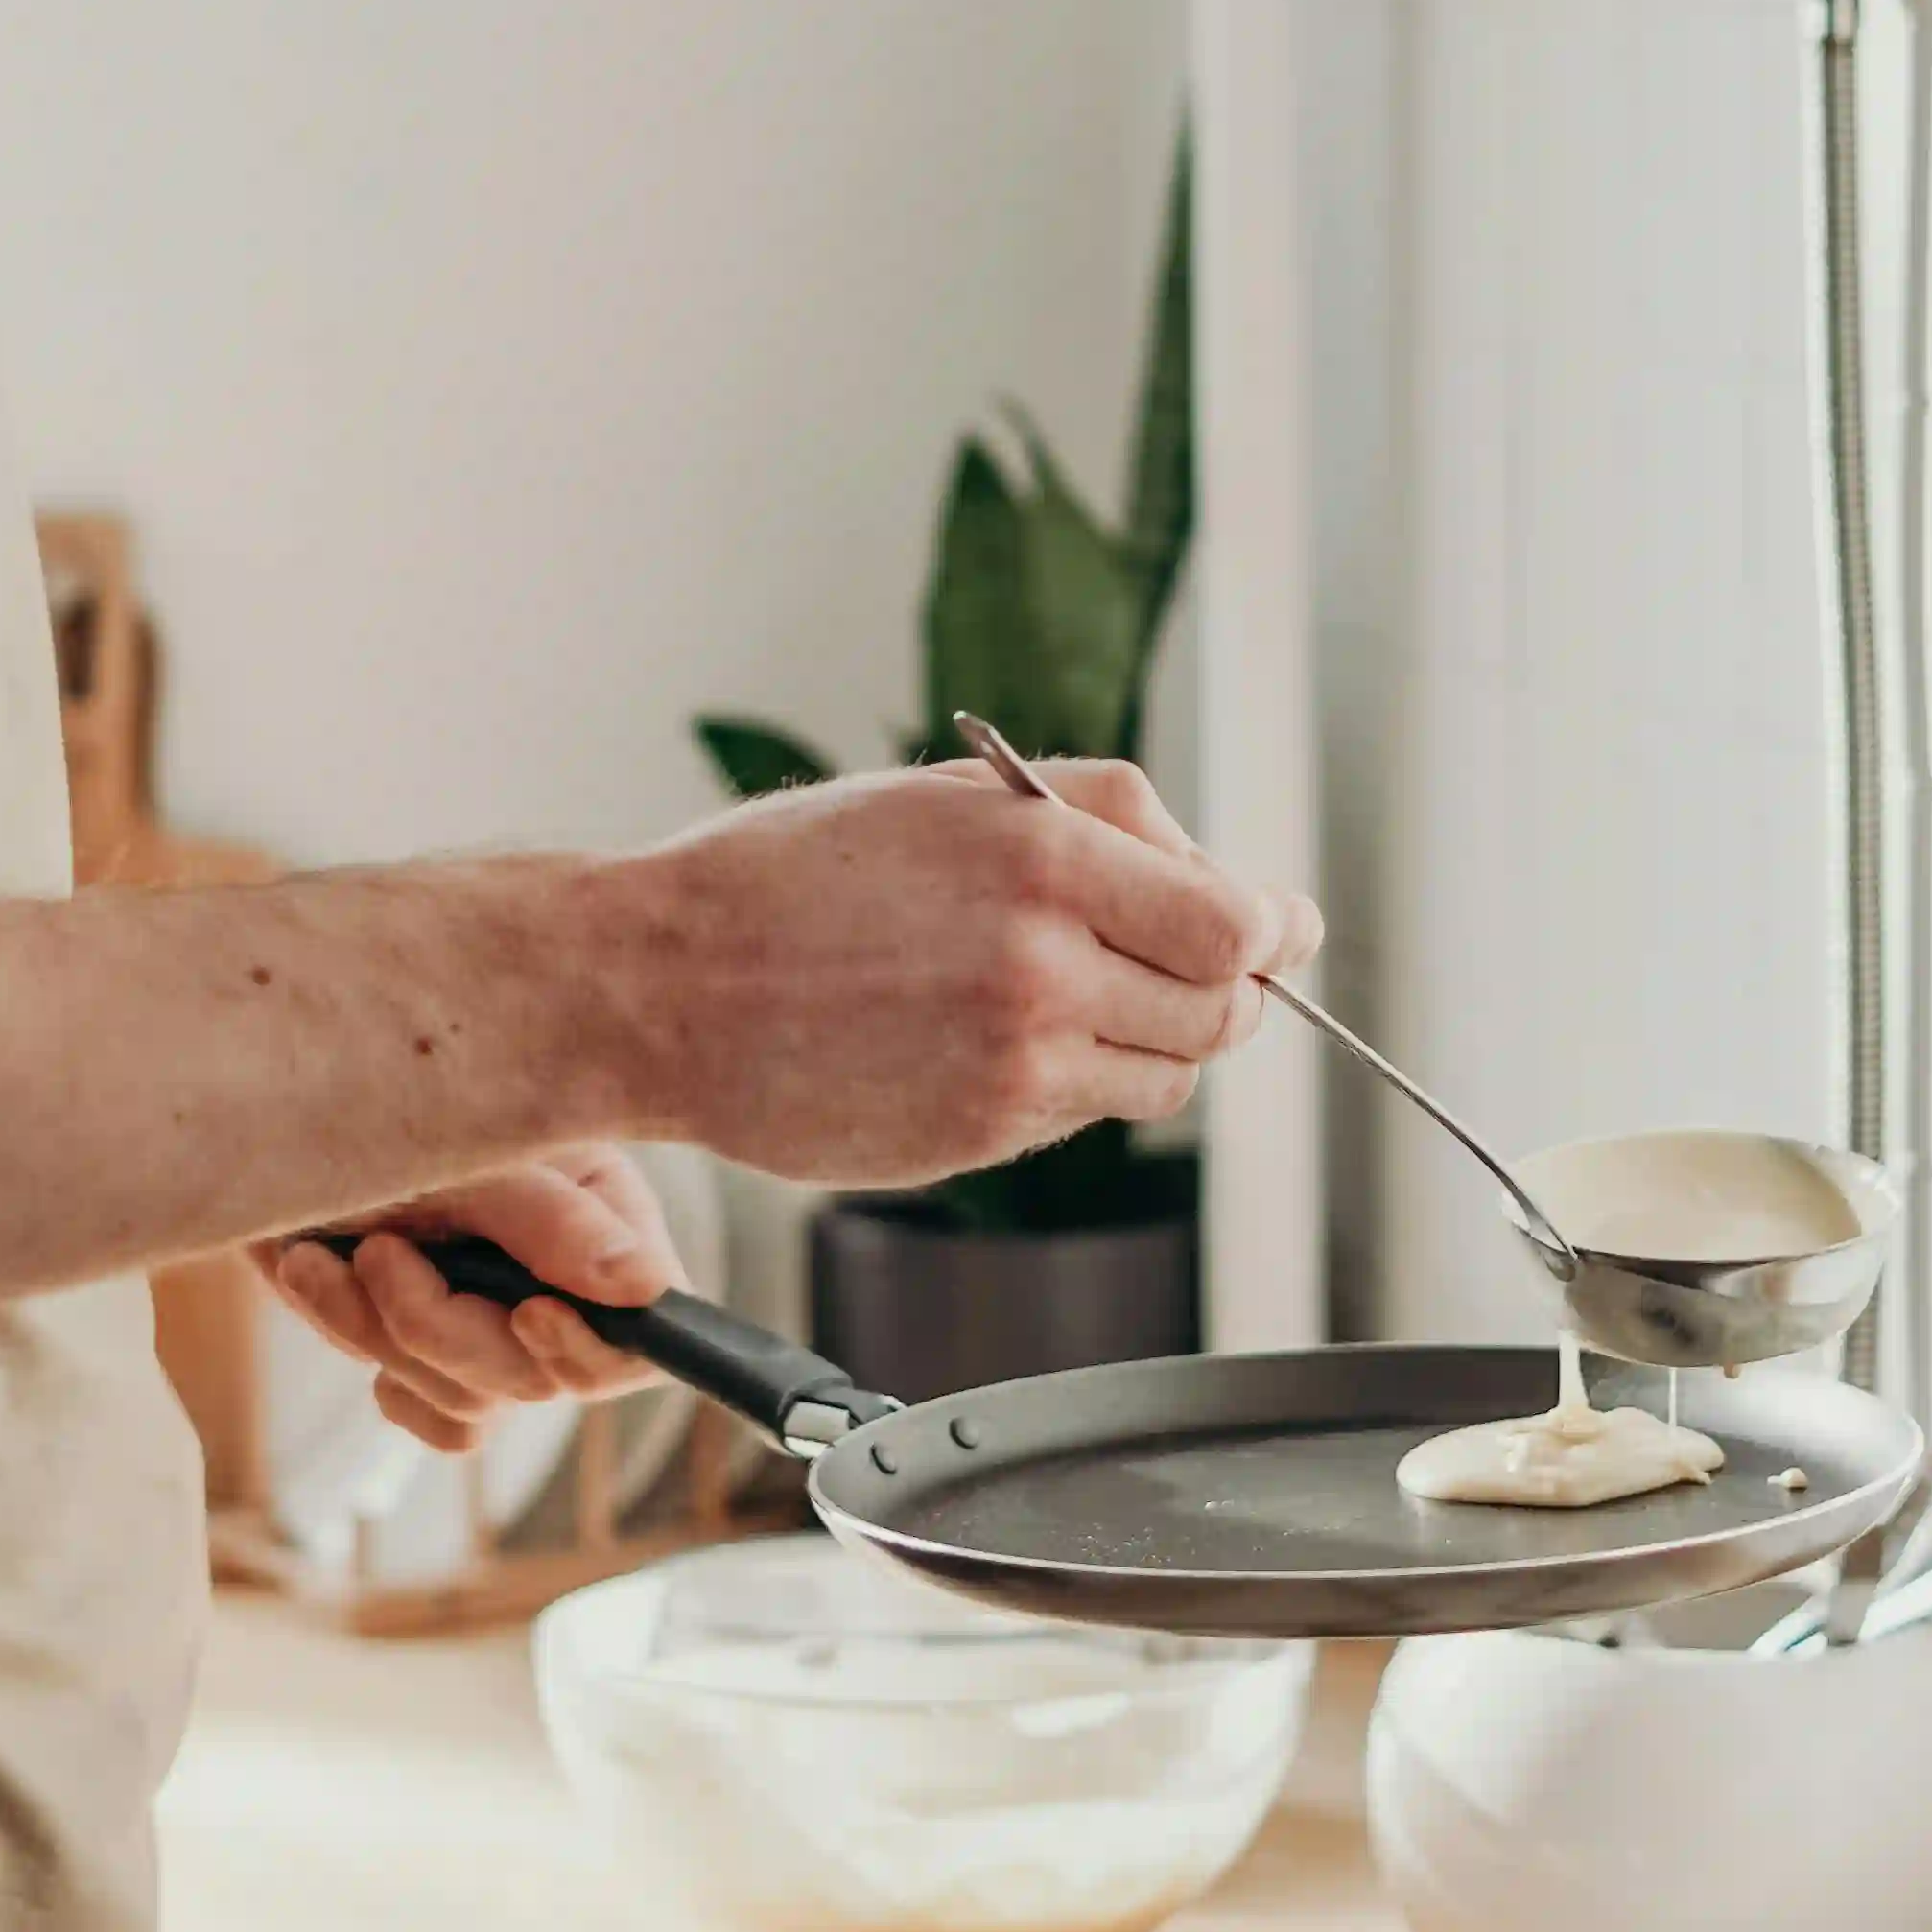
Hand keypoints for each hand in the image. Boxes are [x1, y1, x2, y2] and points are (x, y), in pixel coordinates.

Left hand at [261, 1143, 683, 1454]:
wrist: (258, 1133)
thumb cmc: (369, 1111)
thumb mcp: (466, 1157)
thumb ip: (555, 1222)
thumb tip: (648, 1291)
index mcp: (600, 1211)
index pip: (647, 1323)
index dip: (592, 1344)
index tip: (527, 1312)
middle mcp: (564, 1276)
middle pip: (545, 1377)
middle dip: (445, 1329)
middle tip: (380, 1253)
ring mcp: (500, 1323)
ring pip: (477, 1403)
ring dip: (383, 1338)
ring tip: (320, 1258)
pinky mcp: (440, 1359)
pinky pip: (440, 1420)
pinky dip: (380, 1370)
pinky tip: (335, 1295)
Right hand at [620, 754, 1319, 1195]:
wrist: (660, 987)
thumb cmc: (792, 877)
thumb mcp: (951, 795)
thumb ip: (1107, 822)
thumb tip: (1242, 889)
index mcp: (1044, 860)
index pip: (1237, 924)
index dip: (1268, 930)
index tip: (1271, 928)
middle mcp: (1043, 968)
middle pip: (1220, 1009)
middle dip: (1215, 987)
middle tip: (1166, 959)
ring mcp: (1014, 1066)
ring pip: (1166, 1075)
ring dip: (1149, 1039)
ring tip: (1059, 992)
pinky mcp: (981, 1136)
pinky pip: (1084, 1113)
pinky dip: (1073, 1080)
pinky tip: (991, 1037)